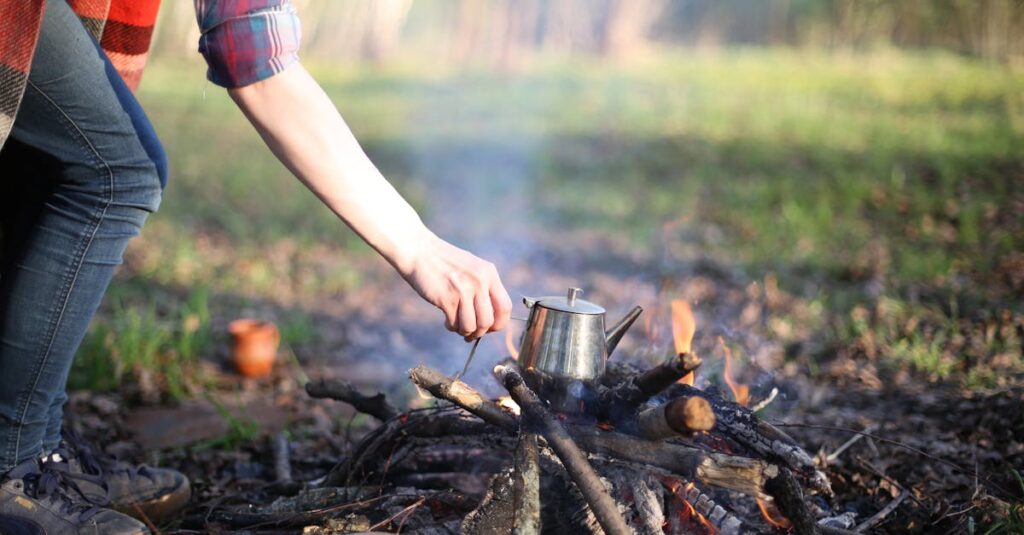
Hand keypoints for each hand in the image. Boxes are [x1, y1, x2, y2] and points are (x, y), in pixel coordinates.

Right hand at [398, 232, 512, 339]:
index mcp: (489, 273)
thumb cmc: (444, 263)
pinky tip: (447, 321)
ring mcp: (463, 290)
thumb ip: (484, 288)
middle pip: (488, 321)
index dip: (498, 323)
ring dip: (464, 331)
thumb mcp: (472, 268)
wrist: (418, 250)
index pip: (505, 307)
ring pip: (472, 326)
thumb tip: (490, 321)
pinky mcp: (446, 298)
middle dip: (480, 332)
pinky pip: (455, 324)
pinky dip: (451, 327)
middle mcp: (479, 281)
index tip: (489, 328)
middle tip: (471, 332)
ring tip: (457, 325)